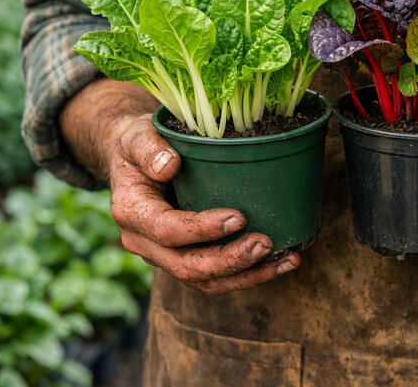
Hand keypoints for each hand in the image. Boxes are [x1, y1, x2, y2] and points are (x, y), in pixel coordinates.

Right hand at [61, 79, 299, 295]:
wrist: (135, 163)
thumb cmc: (140, 147)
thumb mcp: (136, 136)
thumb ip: (148, 148)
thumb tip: (169, 164)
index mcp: (132, 213)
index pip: (166, 230)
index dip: (201, 229)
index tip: (238, 218)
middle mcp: (145, 243)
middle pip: (187, 266)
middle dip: (229, 260)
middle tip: (265, 243)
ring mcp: (165, 256)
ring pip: (205, 281)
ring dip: (247, 275)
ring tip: (285, 260)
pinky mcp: (185, 259)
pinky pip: (216, 278)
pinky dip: (249, 275)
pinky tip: (282, 262)